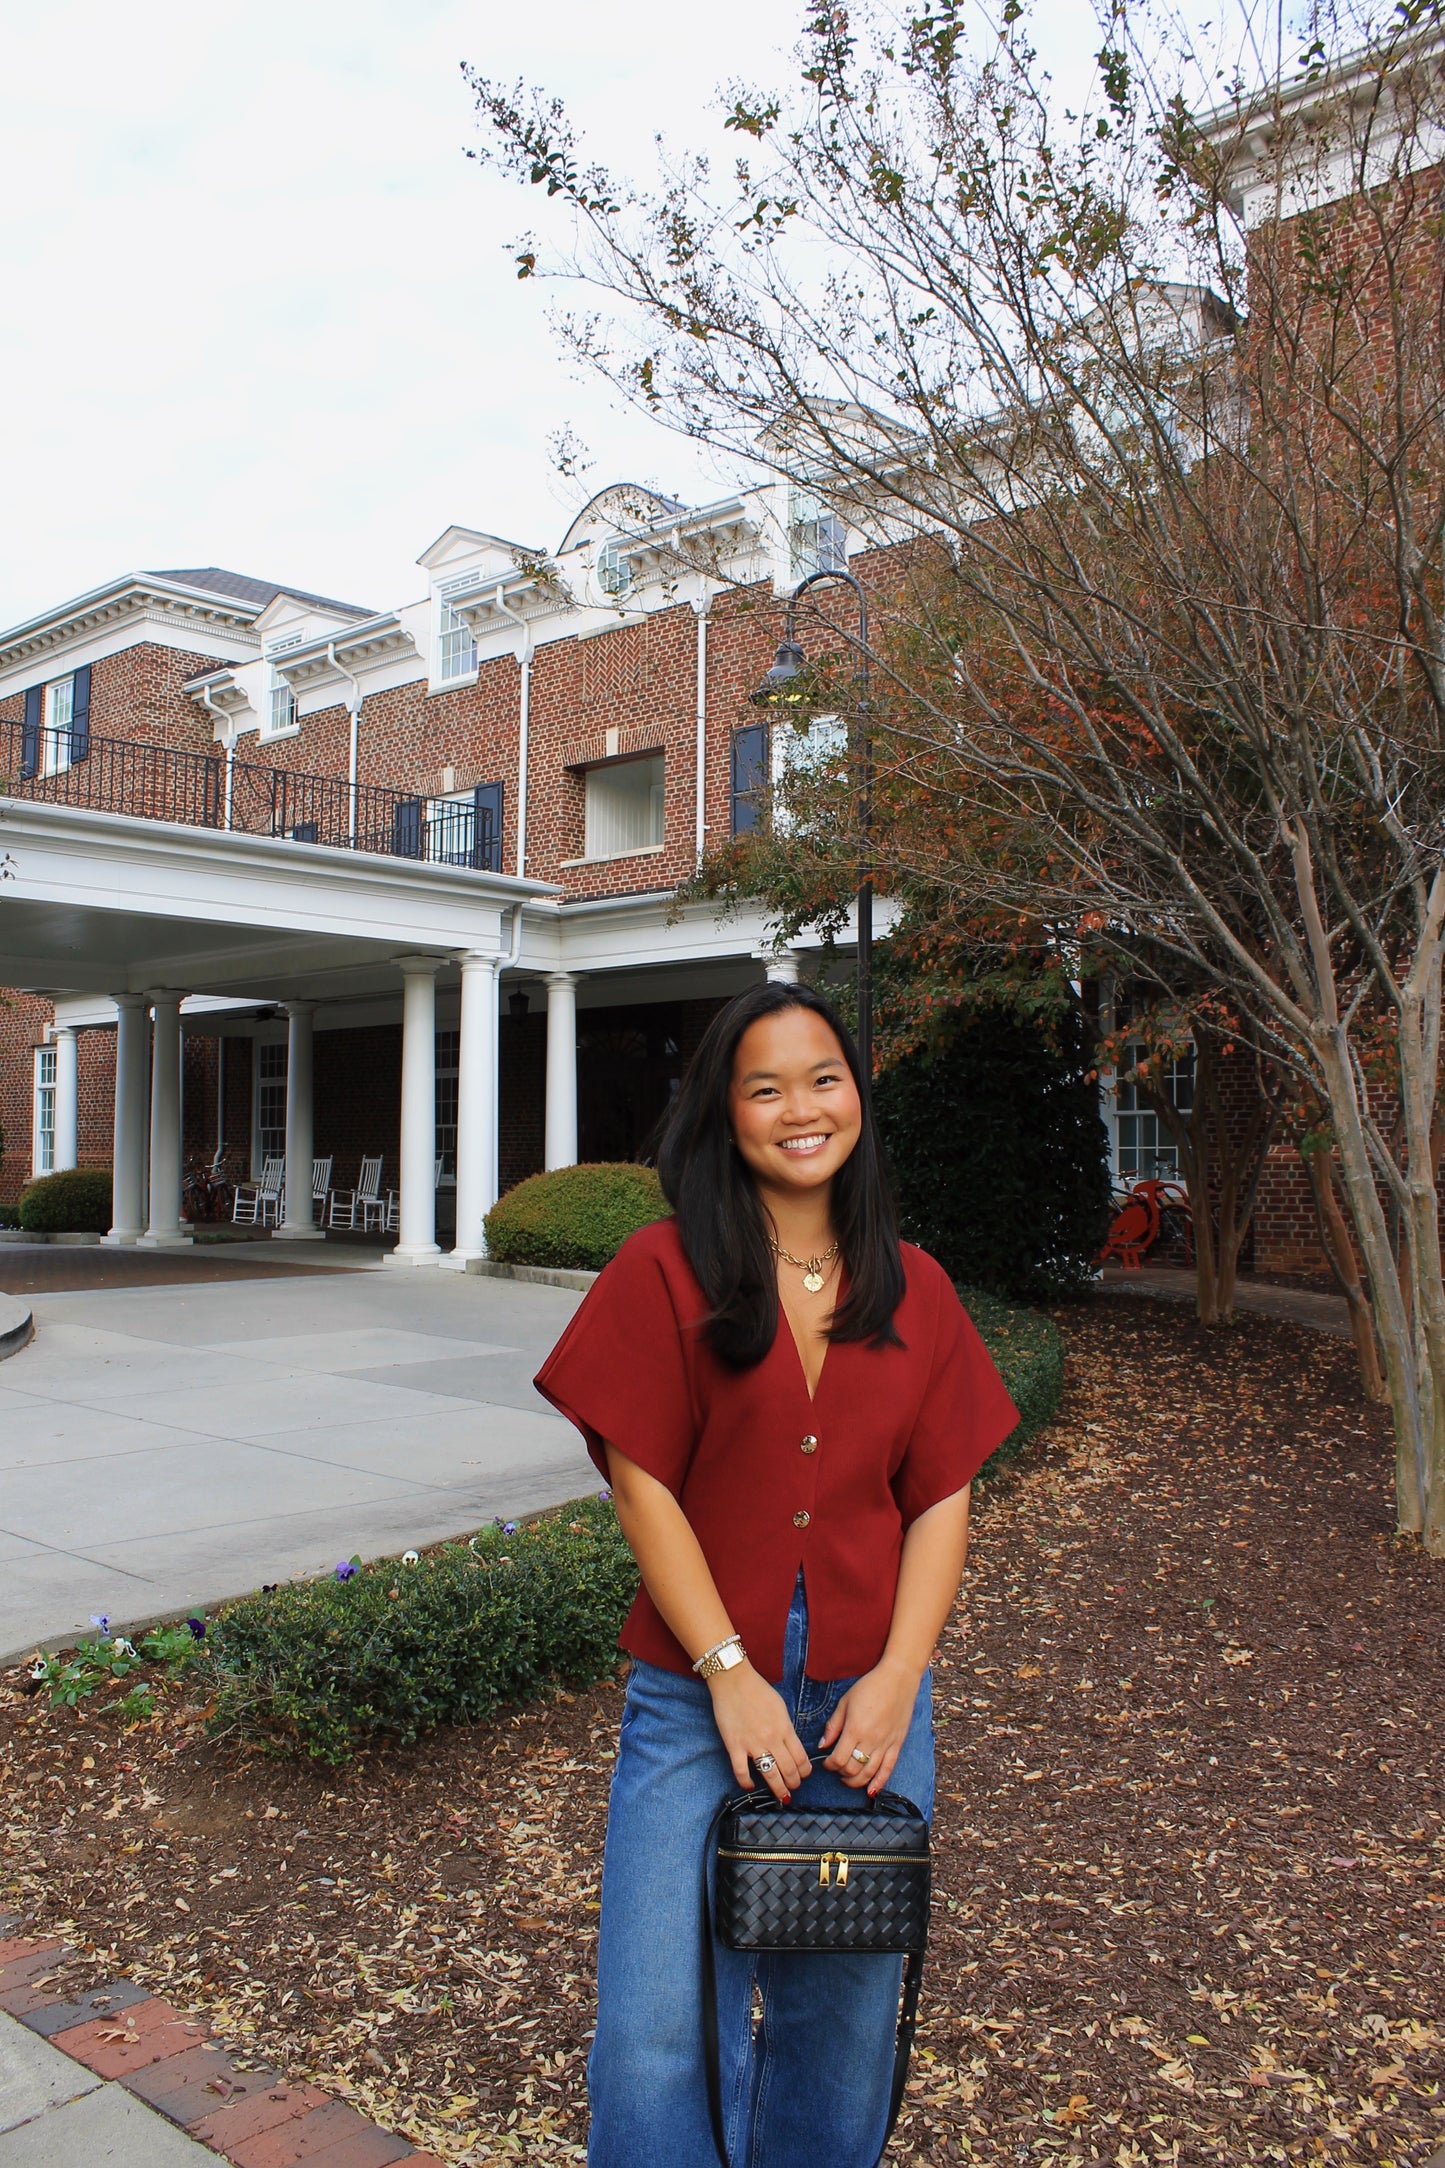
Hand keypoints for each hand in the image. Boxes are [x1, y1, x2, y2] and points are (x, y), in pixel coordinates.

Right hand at [707, 1665, 809, 1801]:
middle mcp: (772, 1739)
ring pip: (770, 1775)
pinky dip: (746, 1783)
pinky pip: (741, 1771)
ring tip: (781, 1795)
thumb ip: (786, 1728)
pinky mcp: (734, 1745)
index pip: (801, 1758)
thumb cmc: (758, 1690)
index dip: (805, 1772)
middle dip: (794, 1783)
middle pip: (789, 1770)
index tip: (803, 1775)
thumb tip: (790, 1745)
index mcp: (785, 1729)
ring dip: (778, 1789)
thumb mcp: (781, 1708)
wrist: (734, 1680)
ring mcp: (753, 1744)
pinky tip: (750, 1786)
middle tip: (793, 1788)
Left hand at [819, 1656, 921, 1797]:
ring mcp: (885, 1744)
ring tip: (848, 1779)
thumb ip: (833, 1726)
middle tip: (836, 1769)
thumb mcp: (845, 1702)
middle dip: (841, 1773)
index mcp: (855, 1729)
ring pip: (869, 1774)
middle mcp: (870, 1740)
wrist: (898, 1678)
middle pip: (852, 1769)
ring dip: (856, 1781)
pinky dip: (879, 1783)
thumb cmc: (869, 1687)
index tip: (826, 1762)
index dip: (829, 1765)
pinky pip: (888, 1769)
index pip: (838, 1759)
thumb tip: (822, 1745)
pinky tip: (871, 1791)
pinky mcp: (897, 1744)